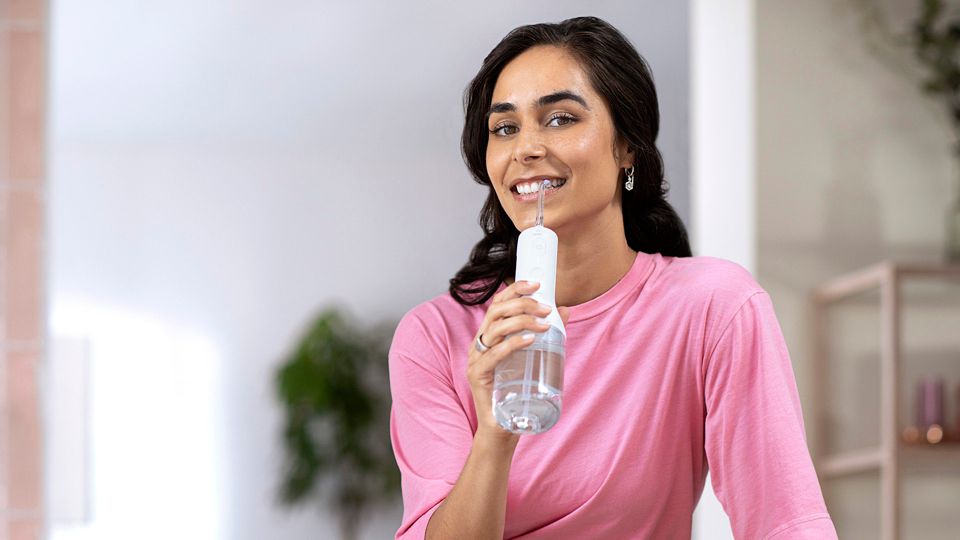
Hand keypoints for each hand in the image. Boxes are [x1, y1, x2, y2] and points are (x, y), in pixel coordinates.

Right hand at [467, 280, 570, 441]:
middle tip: (546, 309)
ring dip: (522, 321)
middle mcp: (479, 343)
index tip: (537, 283)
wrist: (503, 427)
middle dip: (522, 304)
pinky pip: (494, 355)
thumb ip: (546, 334)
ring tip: (545, 324)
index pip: (498, 304)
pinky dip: (513, 344)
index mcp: (490, 335)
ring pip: (495, 329)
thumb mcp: (533, 356)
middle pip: (496, 312)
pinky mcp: (477, 375)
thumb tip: (564, 310)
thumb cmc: (516, 392)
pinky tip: (530, 340)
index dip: (515, 290)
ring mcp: (476, 359)